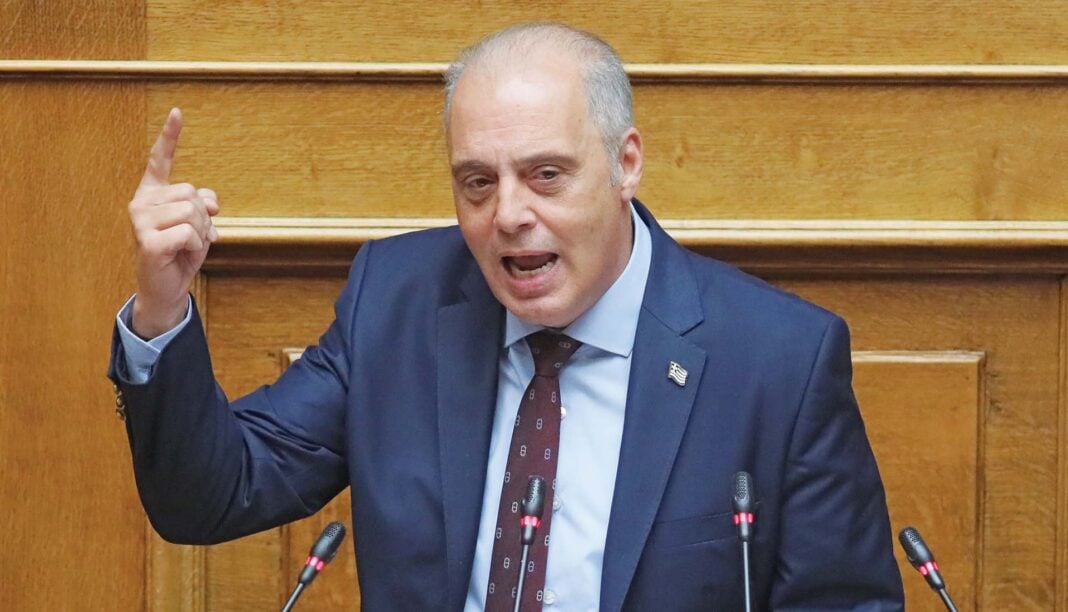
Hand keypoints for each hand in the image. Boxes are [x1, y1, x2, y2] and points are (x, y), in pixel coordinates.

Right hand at [128, 108, 219, 337]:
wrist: (167, 286)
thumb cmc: (180, 252)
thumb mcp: (198, 224)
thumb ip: (203, 204)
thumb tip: (210, 203)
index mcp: (152, 194)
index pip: (160, 160)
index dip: (169, 136)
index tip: (178, 112)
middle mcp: (141, 203)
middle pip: (190, 193)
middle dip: (203, 216)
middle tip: (194, 235)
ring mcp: (140, 221)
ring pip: (192, 212)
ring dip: (200, 232)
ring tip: (187, 245)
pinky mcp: (147, 241)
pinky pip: (189, 233)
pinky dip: (195, 245)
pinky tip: (181, 253)